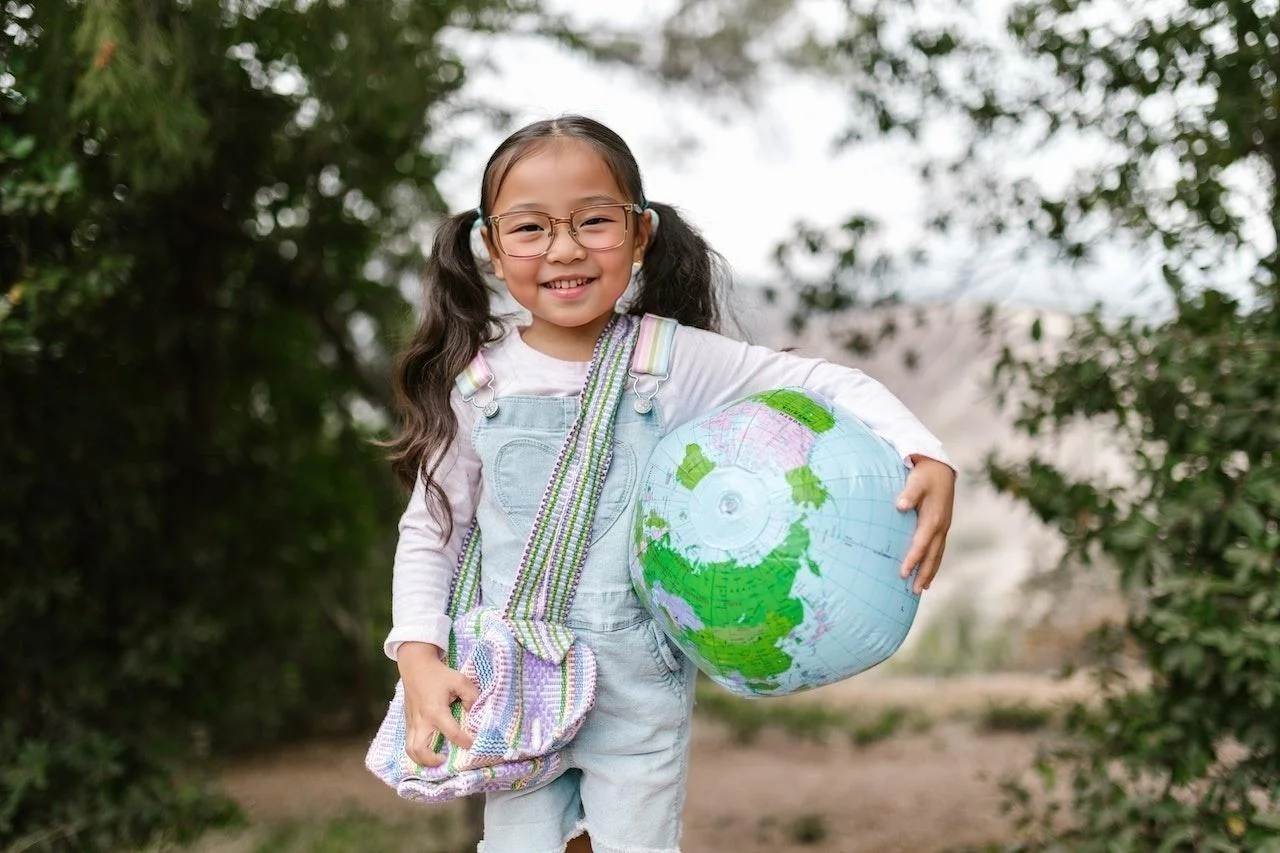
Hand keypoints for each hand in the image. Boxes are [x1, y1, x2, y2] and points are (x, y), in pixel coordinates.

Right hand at [397, 642, 479, 767]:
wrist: (415, 666)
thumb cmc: (439, 673)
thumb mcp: (460, 680)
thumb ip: (471, 696)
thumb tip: (472, 711)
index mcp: (436, 711)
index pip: (452, 733)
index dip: (464, 741)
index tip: (472, 744)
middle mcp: (421, 720)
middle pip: (420, 749)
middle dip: (432, 760)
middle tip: (445, 759)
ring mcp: (412, 722)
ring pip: (410, 750)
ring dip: (421, 760)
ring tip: (435, 760)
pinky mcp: (408, 721)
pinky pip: (409, 742)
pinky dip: (416, 751)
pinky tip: (428, 751)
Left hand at [896, 456, 955, 593]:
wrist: (941, 468)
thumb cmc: (925, 475)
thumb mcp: (916, 481)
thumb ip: (909, 494)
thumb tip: (901, 505)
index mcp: (933, 518)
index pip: (921, 544)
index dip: (912, 559)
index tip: (902, 573)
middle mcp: (941, 527)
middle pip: (932, 556)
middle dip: (923, 573)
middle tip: (914, 591)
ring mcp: (943, 528)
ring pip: (937, 555)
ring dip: (930, 572)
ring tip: (921, 588)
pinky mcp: (942, 526)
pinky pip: (939, 549)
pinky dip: (934, 562)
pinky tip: (929, 573)